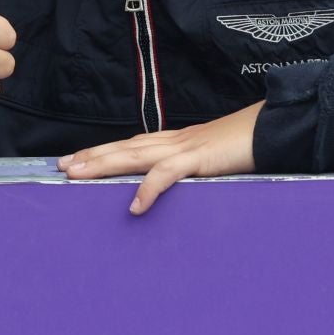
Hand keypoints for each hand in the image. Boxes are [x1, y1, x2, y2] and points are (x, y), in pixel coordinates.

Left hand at [59, 101, 263, 215]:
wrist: (271, 128)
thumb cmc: (244, 145)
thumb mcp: (210, 160)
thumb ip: (191, 169)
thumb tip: (175, 184)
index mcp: (176, 142)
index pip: (130, 144)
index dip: (102, 151)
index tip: (76, 158)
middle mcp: (173, 141)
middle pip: (123, 148)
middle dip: (90, 156)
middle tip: (62, 166)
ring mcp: (184, 148)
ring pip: (134, 155)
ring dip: (102, 164)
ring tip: (77, 175)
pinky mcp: (199, 159)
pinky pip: (167, 175)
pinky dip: (148, 189)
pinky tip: (134, 206)